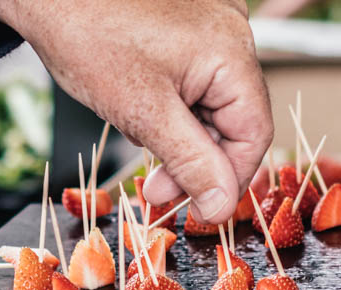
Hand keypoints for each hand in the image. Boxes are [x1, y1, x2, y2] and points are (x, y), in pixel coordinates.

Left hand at [0, 0, 272, 223]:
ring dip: (177, 136)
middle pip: (232, 122)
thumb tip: (222, 205)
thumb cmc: (86, 34)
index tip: (198, 207)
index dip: (227, 179)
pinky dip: (168, 108)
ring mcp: (208, 30)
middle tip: (155, 189)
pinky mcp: (185, 31)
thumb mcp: (142, 112)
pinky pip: (192, 84)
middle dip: (194, 160)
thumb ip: (190, 162)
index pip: (254, 134)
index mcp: (231, 51)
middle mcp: (230, 34)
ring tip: (137, 132)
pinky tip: (137, 108)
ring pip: (209, 107)